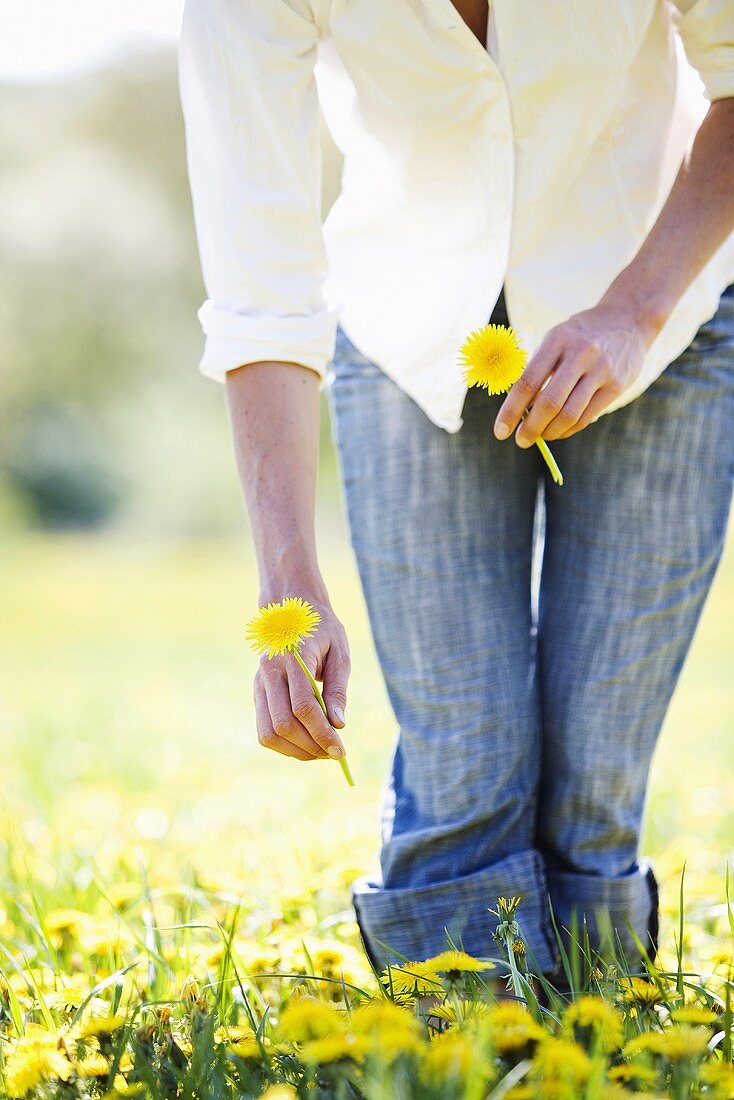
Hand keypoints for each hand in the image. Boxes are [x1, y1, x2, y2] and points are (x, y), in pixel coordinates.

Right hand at [253, 593, 350, 761]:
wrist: (289, 610)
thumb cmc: (321, 630)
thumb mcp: (339, 652)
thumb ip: (337, 689)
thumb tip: (338, 725)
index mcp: (292, 657)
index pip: (303, 706)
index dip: (322, 733)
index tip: (341, 749)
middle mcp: (269, 671)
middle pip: (284, 724)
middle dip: (311, 746)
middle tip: (334, 753)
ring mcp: (258, 683)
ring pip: (268, 732)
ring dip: (296, 751)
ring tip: (321, 752)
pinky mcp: (256, 693)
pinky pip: (264, 730)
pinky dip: (285, 745)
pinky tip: (306, 744)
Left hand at [493, 300, 656, 443]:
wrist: (629, 319)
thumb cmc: (581, 335)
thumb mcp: (556, 339)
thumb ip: (537, 368)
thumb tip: (517, 408)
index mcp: (557, 340)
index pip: (528, 382)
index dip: (511, 410)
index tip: (500, 431)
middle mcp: (580, 354)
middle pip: (549, 403)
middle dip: (530, 427)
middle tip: (521, 440)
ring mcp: (601, 370)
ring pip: (569, 414)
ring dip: (550, 432)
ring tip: (539, 437)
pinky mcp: (616, 385)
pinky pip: (587, 417)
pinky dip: (568, 429)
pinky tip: (558, 431)